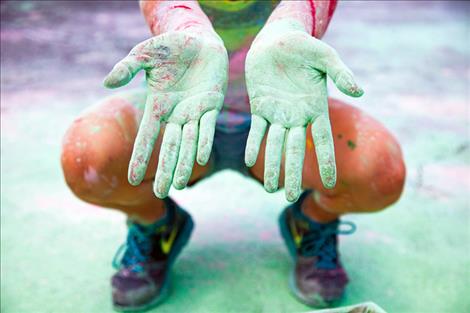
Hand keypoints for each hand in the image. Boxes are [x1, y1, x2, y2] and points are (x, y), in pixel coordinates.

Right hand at [104, 31, 227, 197]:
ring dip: (184, 163)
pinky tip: (201, 158)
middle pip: (169, 147)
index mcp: (158, 106)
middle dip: (164, 170)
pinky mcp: (211, 104)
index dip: (141, 157)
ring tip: (180, 185)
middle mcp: (176, 114)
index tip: (132, 179)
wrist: (199, 40)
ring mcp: (194, 111)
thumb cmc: (170, 47)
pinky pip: (207, 127)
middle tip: (161, 193)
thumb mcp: (145, 55)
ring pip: (189, 143)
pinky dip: (204, 141)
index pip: (147, 137)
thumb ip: (127, 68)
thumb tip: (106, 83)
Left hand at [245, 28, 362, 201]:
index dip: (326, 160)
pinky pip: (257, 130)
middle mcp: (297, 116)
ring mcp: (278, 113)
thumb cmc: (304, 46)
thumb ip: (341, 73)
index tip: (330, 183)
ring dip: (273, 166)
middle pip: (296, 150)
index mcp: (315, 107)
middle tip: (291, 197)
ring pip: (275, 145)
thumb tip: (360, 91)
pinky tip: (250, 162)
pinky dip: (254, 145)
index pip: (322, 139)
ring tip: (269, 189)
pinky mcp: (260, 107)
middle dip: (294, 173)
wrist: (276, 40)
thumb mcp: (325, 56)